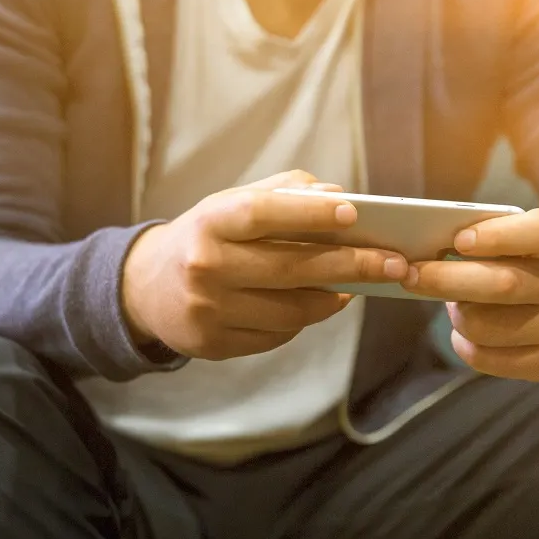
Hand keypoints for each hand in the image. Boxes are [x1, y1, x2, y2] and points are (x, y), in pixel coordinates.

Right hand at [122, 171, 407, 360]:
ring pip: (291, 311)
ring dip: (331, 299)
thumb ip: (283, 194)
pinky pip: (276, 336)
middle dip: (350, 265)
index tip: (355, 212)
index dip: (311, 214)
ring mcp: (208, 310)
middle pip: (290, 269)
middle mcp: (205, 266)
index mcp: (209, 222)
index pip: (264, 214)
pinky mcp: (212, 344)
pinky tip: (312, 306)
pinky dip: (302, 320)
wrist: (145, 289)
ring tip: (352, 287)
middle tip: (393, 263)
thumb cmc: (204, 238)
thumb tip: (340, 197)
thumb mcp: (229, 205)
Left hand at [402, 208, 538, 381]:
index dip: (496, 236)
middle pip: (501, 285)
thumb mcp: (525, 243)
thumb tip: (427, 251)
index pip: (537, 233)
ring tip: (455, 306)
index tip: (459, 241)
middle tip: (411, 275)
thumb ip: (487, 240)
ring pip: (486, 326)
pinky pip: (487, 358)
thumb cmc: (534, 268)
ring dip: (456, 316)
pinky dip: (464, 344)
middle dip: (446, 280)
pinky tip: (466, 334)